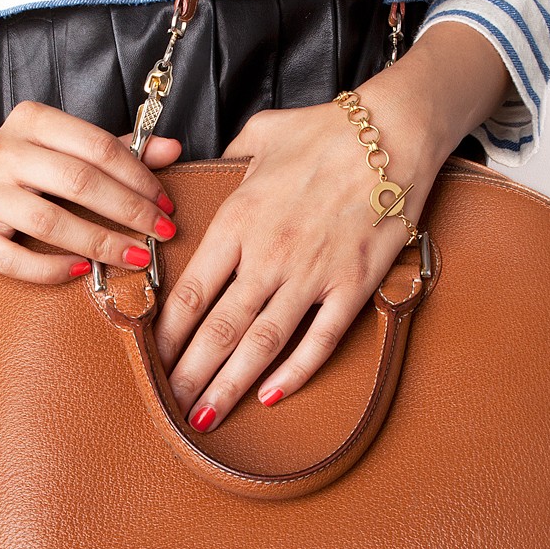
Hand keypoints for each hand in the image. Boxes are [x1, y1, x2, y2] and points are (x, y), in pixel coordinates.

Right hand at [0, 100, 181, 281]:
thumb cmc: (24, 177)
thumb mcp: (65, 153)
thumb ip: (116, 151)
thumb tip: (172, 148)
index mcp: (29, 120)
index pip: (96, 145)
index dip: (139, 176)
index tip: (166, 205)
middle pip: (78, 181)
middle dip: (129, 210)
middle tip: (162, 233)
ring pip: (49, 220)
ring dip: (101, 242)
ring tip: (135, 257)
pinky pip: (15, 260)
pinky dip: (54, 269)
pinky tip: (84, 271)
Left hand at [153, 94, 439, 432]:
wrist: (396, 131)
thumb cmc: (326, 131)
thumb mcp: (260, 135)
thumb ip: (226, 160)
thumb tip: (203, 166)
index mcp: (238, 219)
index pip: (190, 291)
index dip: (167, 333)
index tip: (152, 359)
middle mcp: (269, 254)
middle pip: (218, 328)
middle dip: (189, 374)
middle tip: (169, 406)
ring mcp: (312, 274)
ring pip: (261, 343)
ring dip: (230, 385)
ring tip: (207, 417)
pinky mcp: (353, 286)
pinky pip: (319, 340)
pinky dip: (295, 372)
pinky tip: (271, 396)